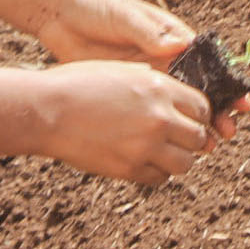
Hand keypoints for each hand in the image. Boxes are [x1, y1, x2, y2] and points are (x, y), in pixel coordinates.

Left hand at [30, 0, 246, 139]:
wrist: (59, 14)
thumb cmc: (96, 7)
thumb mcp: (124, 18)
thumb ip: (149, 33)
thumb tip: (180, 45)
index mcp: (171, 38)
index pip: (208, 63)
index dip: (227, 84)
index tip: (242, 103)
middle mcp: (164, 59)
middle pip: (198, 89)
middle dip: (216, 111)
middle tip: (227, 132)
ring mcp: (146, 77)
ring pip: (178, 107)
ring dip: (194, 125)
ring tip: (208, 146)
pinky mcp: (128, 91)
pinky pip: (152, 114)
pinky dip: (165, 129)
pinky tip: (172, 146)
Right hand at [38, 61, 217, 185]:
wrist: (47, 110)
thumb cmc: (79, 84)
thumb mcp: (123, 71)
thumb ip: (154, 84)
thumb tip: (176, 101)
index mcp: (159, 88)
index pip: (202, 107)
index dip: (198, 115)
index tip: (189, 118)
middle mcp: (159, 117)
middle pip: (198, 137)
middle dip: (191, 139)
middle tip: (177, 138)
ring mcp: (146, 146)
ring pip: (185, 163)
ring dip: (177, 158)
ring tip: (159, 152)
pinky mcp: (130, 169)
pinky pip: (159, 178)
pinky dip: (156, 172)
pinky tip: (141, 161)